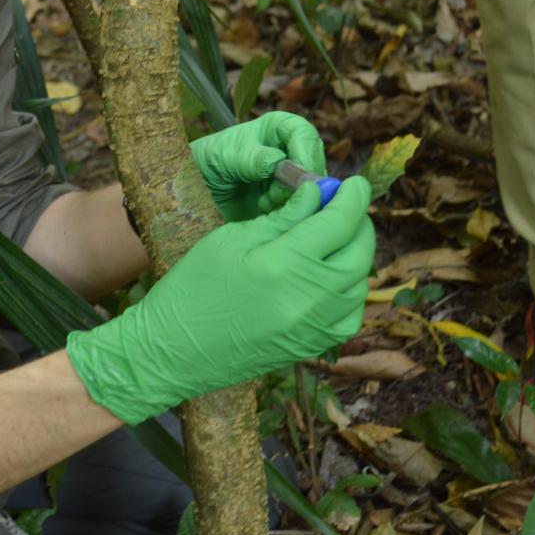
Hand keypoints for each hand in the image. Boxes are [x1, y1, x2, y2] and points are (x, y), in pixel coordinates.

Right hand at [66, 177, 374, 423]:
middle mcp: (309, 300)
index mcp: (283, 266)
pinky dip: (349, 284)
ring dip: (355, 251)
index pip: (339, 223)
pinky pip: (350, 309)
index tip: (351, 183)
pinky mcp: (314, 345)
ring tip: (333, 234)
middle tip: (343, 204)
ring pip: (360, 281)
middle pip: (360, 251)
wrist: (175, 352)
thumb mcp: (231, 239)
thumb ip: (282, 217)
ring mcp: (316, 328)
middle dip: (358, 221)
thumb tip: (317, 193)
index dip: (351, 198)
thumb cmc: (193, 288)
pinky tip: (328, 271)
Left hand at [190, 111, 326, 221]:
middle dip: (298, 183)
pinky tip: (265, 211)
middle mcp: (290, 151)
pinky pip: (302, 208)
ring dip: (290, 200)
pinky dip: (287, 213)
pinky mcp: (288, 202)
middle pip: (314, 165)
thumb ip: (251, 159)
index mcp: (277, 129)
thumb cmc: (206, 162)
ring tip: (263, 203)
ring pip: (311, 190)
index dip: (306, 154)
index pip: (304, 135)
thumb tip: (279, 162)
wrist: (195, 192)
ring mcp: (291, 178)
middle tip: (273, 195)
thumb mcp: (224, 157)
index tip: (300, 175)